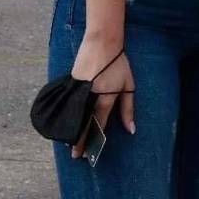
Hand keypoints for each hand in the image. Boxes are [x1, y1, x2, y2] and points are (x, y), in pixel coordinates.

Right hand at [70, 35, 135, 158]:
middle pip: (84, 122)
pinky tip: (67, 124)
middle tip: (76, 155)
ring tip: (69, 145)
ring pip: (74, 115)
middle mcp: (90, 95)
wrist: (102, 42)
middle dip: (80, 140)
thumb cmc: (119, 63)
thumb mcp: (128, 84)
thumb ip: (128, 108)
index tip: (90, 153)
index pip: (98, 123)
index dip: (95, 139)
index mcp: (105, 96)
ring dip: (72, 130)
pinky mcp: (71, 83)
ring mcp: (78, 89)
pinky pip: (69, 104)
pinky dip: (68, 116)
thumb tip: (132, 129)